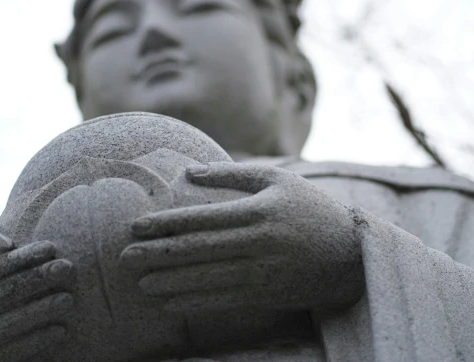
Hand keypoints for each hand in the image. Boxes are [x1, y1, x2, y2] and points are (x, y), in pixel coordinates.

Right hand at [0, 221, 75, 361]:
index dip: (22, 258)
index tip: (51, 247)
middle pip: (3, 295)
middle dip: (38, 279)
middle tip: (68, 267)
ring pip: (9, 325)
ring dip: (41, 311)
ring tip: (69, 298)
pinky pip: (10, 354)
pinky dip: (36, 342)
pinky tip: (60, 331)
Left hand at [119, 162, 364, 312]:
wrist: (350, 252)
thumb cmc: (309, 207)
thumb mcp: (277, 179)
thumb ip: (232, 174)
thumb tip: (189, 171)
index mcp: (258, 211)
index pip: (202, 218)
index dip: (166, 223)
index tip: (136, 226)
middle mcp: (258, 243)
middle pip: (197, 250)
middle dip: (157, 254)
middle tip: (123, 257)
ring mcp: (262, 272)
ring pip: (206, 279)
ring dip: (169, 282)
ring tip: (139, 283)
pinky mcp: (266, 294)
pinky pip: (222, 300)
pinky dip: (193, 302)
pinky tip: (169, 301)